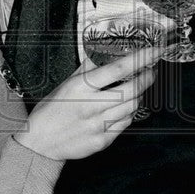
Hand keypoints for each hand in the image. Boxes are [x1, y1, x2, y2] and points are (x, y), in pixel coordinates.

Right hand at [17, 46, 161, 160]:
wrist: (39, 142)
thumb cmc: (51, 111)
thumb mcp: (65, 84)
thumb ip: (87, 69)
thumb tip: (102, 52)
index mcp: (81, 87)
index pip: (118, 69)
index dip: (141, 58)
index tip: (155, 51)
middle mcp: (91, 106)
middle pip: (132, 90)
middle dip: (147, 78)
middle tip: (151, 71)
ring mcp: (98, 125)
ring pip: (132, 108)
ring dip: (140, 96)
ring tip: (137, 89)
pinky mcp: (102, 141)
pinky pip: (125, 124)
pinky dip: (129, 114)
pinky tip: (125, 108)